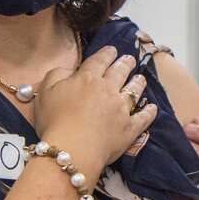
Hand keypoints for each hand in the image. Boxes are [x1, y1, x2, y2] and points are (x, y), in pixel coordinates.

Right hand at [33, 45, 156, 181]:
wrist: (72, 149)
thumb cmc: (54, 120)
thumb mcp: (46, 91)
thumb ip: (57, 75)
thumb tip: (69, 70)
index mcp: (87, 78)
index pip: (100, 60)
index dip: (107, 53)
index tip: (112, 50)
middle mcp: (108, 89)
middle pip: (120, 72)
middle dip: (125, 63)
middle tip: (130, 59)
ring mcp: (121, 108)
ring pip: (134, 91)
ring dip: (138, 83)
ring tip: (140, 78)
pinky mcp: (129, 128)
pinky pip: (143, 117)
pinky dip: (149, 112)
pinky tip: (152, 108)